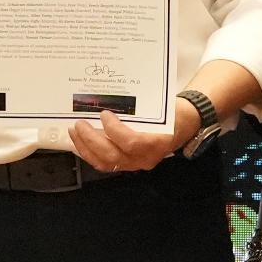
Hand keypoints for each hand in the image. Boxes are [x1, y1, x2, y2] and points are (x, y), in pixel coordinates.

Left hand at [67, 104, 189, 173]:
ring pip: (106, 163)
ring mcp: (136, 164)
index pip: (131, 143)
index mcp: (157, 143)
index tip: (104, 114)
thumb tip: (111, 97)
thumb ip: (141, 107)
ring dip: (86, 148)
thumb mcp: (164, 107)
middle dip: (91, 140)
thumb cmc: (175, 112)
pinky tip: (80, 142)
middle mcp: (145, 158)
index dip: (114, 130)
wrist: (187, 123)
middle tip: (79, 124)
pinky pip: (106, 163)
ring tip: (74, 132)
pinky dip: (90, 153)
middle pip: (113, 156)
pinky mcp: (128, 164)